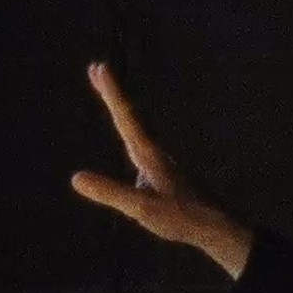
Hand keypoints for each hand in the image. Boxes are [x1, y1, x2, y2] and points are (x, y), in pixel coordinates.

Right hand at [71, 61, 253, 278]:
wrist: (216, 226)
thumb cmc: (181, 217)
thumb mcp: (141, 209)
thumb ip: (110, 192)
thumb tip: (76, 178)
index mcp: (149, 155)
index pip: (126, 117)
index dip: (111, 93)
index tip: (99, 67)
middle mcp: (155, 152)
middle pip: (130, 115)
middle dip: (112, 92)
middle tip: (97, 68)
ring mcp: (161, 161)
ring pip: (138, 126)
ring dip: (121, 108)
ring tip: (110, 94)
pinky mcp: (165, 172)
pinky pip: (142, 141)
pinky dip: (131, 128)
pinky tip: (131, 138)